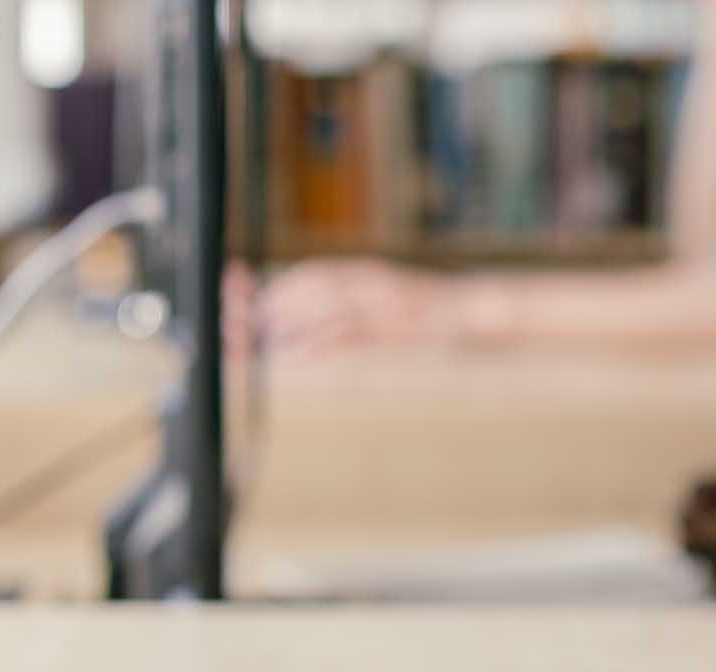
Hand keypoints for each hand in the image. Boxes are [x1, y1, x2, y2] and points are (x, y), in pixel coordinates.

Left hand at [256, 258, 497, 353]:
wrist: (478, 309)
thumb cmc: (433, 312)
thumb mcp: (387, 307)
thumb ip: (349, 319)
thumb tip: (301, 340)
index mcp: (364, 272)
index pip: (309, 272)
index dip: (274, 283)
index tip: (243, 290)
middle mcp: (368, 281)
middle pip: (307, 287)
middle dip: (268, 302)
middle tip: (237, 320)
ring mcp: (381, 301)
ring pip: (323, 305)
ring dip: (287, 321)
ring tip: (257, 337)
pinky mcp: (394, 325)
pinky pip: (350, 333)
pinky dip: (319, 343)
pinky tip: (295, 355)